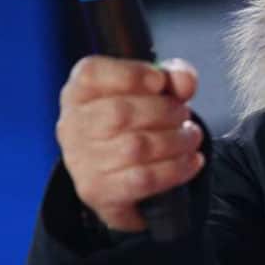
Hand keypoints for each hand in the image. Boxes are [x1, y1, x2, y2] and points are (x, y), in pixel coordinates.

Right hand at [56, 55, 203, 231]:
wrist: (120, 174)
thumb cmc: (137, 120)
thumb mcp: (155, 90)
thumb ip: (174, 76)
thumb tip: (185, 82)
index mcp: (79, 92)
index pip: (91, 75)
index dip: (131, 74)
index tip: (159, 80)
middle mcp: (72, 125)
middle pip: (120, 113)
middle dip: (165, 111)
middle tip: (183, 115)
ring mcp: (81, 161)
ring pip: (136, 148)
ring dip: (176, 141)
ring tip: (191, 137)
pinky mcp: (98, 191)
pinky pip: (144, 179)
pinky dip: (176, 168)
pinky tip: (192, 160)